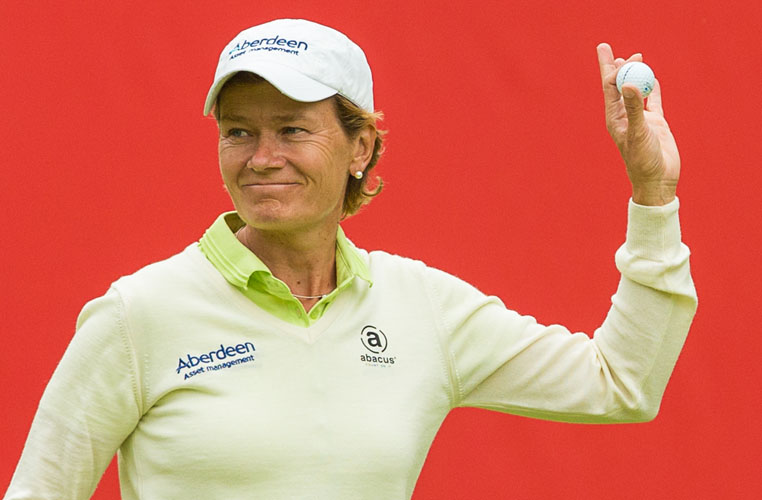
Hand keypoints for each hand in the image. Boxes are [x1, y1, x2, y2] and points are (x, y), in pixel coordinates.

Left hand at [597, 43, 679, 205]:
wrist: (657, 180)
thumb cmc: (642, 160)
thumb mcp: (638, 132)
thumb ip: (634, 108)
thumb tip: (626, 83)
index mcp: (615, 118)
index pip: (610, 88)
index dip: (611, 70)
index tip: (615, 57)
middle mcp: (625, 115)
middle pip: (617, 85)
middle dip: (613, 66)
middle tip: (607, 48)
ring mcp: (640, 118)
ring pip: (635, 90)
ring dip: (633, 74)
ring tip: (634, 58)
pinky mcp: (656, 123)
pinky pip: (654, 101)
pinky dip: (653, 89)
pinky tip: (653, 79)